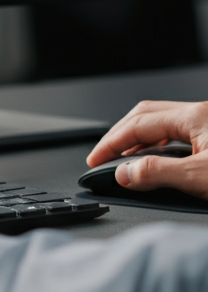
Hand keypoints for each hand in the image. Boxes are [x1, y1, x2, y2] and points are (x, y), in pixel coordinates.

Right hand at [86, 100, 207, 198]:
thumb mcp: (201, 177)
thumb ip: (159, 173)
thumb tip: (123, 173)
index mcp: (195, 116)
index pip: (138, 125)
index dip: (111, 143)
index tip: (95, 160)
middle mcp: (201, 114)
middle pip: (145, 116)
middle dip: (119, 136)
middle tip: (103, 156)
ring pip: (161, 123)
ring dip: (138, 139)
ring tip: (123, 158)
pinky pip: (177, 133)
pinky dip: (157, 145)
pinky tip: (155, 159)